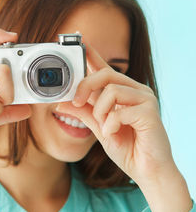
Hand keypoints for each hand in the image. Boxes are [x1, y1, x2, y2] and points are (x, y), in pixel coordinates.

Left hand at [58, 42, 191, 211]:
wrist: (147, 171)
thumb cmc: (126, 148)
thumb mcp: (98, 128)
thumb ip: (82, 112)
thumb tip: (61, 102)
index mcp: (122, 92)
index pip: (104, 68)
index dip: (91, 54)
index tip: (79, 40)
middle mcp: (134, 90)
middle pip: (105, 74)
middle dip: (85, 87)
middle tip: (76, 102)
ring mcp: (145, 99)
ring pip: (111, 90)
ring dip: (101, 112)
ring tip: (105, 127)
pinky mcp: (150, 112)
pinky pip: (120, 111)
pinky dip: (110, 125)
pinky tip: (113, 134)